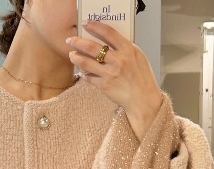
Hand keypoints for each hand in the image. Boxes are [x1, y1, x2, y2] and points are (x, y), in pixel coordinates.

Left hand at [66, 20, 162, 140]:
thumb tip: (109, 41)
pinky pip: (89, 77)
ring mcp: (109, 73)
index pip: (108, 32)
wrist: (142, 98)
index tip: (86, 24)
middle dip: (78, 42)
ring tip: (71, 55)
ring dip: (76, 57)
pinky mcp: (104, 85)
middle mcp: (117, 60)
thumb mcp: (138, 56)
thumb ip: (124, 48)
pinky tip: (82, 71)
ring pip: (86, 62)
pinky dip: (84, 73)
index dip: (95, 26)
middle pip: (92, 47)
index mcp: (127, 49)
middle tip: (70, 40)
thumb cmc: (141, 77)